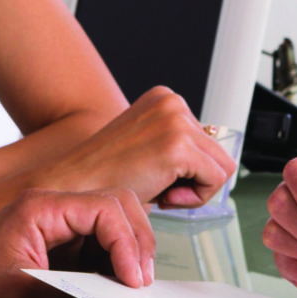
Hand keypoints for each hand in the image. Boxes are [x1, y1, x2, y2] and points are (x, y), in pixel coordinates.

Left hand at [0, 187, 156, 297]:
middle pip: (117, 207)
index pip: (105, 209)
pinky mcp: (53, 248)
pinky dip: (110, 266)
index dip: (128, 244)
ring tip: (129, 289)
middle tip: (140, 283)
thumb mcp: (20, 294)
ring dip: (127, 253)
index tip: (132, 282)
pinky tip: (111, 290)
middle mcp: (51, 209)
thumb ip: (74, 296)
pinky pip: (94, 248)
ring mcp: (53, 227)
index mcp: (41, 206)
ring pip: (110, 225)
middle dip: (136, 242)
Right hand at [29, 88, 237, 209]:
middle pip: (219, 154)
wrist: (75, 188)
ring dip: (193, 190)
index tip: (156, 174)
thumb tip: (220, 161)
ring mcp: (176, 121)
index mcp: (165, 98)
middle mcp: (172, 101)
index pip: (208, 141)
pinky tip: (160, 195)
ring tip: (157, 188)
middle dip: (193, 180)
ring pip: (221, 169)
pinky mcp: (178, 147)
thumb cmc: (108, 176)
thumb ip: (179, 143)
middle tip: (156, 185)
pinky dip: (192, 199)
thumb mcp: (147, 145)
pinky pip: (214, 181)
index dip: (187, 170)